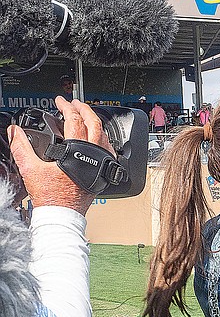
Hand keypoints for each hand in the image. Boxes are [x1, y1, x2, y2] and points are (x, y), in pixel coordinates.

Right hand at [8, 97, 112, 214]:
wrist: (62, 215)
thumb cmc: (51, 197)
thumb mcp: (30, 168)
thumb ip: (21, 146)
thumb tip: (15, 131)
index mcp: (78, 151)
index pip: (75, 120)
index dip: (67, 107)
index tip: (60, 101)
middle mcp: (94, 156)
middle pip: (95, 124)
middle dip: (85, 110)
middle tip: (75, 103)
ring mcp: (101, 164)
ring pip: (104, 136)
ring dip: (95, 123)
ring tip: (85, 117)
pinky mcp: (103, 173)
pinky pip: (107, 150)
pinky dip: (101, 139)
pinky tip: (95, 139)